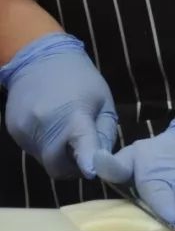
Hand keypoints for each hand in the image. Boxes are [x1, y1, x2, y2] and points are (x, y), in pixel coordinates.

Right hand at [0, 32, 117, 178]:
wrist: (38, 58)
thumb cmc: (81, 80)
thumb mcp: (104, 103)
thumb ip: (104, 135)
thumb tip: (100, 161)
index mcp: (75, 117)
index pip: (81, 148)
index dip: (87, 163)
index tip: (91, 172)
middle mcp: (46, 126)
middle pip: (58, 167)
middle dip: (73, 167)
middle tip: (82, 155)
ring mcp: (26, 129)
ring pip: (44, 160)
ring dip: (58, 156)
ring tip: (65, 134)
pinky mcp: (13, 130)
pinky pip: (32, 150)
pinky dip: (44, 147)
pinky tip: (50, 127)